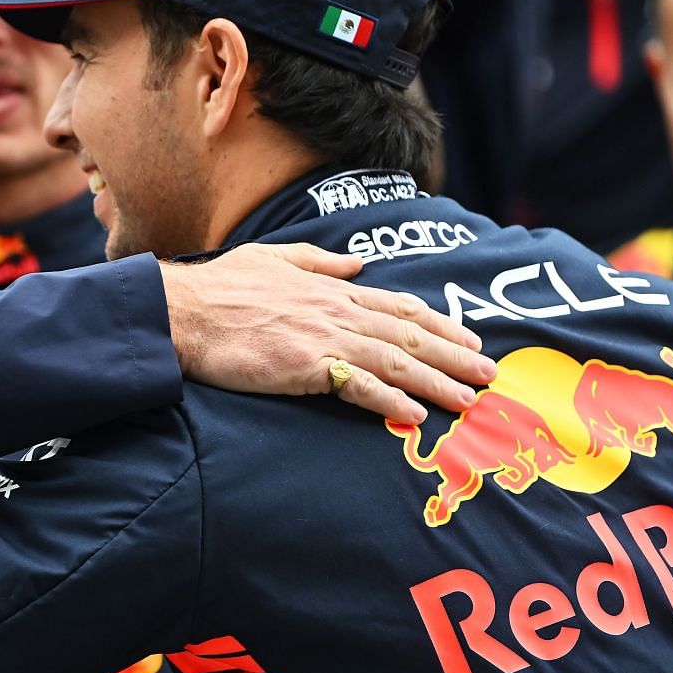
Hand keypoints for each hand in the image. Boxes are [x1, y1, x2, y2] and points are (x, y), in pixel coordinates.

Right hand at [160, 242, 493, 423]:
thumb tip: (355, 264)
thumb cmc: (220, 288)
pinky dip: (389, 400)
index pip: (398, 306)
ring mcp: (322, 338)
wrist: (184, 311)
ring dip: (434, 381)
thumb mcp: (273, 257)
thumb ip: (318, 262)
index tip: (469, 339)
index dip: (438, 324)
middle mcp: (336, 311)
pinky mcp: (304, 367)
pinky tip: (413, 415)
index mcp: (330, 289)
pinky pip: (357, 386)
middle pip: (408, 335)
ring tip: (466, 400)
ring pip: (393, 360)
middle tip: (488, 374)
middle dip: (453, 355)